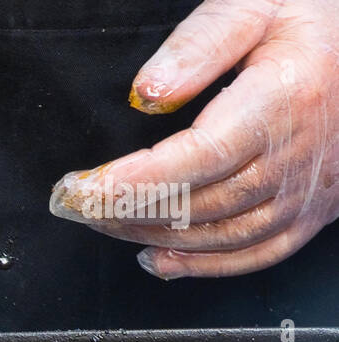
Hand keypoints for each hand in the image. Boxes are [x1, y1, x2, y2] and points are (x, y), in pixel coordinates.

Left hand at [50, 0, 338, 279]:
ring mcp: (307, 189)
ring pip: (221, 235)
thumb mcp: (258, 6)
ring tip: (104, 224)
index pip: (196, 158)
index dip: (135, 181)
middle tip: (75, 204)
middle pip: (200, 203)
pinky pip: (257, 254)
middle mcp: (297, 154)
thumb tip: (148, 92)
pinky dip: (203, 266)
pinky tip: (160, 258)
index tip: (86, 188)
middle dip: (126, 210)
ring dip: (153, 237)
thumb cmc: (317, 22)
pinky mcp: (312, 210)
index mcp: (282, 100)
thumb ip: (199, 44)